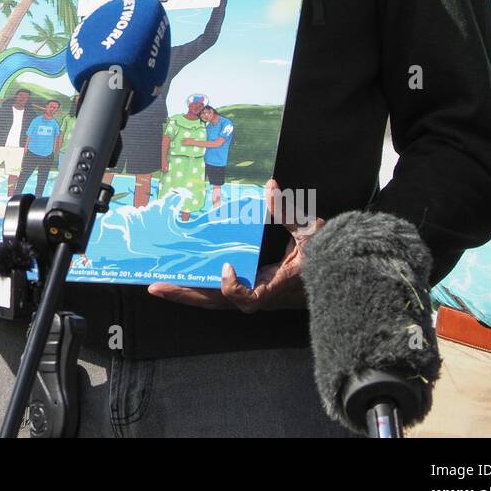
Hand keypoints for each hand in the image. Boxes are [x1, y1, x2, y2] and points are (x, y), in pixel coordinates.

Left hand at [148, 179, 323, 312]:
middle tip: (157, 287)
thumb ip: (288, 211)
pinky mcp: (247, 288)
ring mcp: (251, 293)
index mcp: (276, 284)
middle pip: (219, 303)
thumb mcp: (310, 232)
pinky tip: (177, 279)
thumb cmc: (323, 255)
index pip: (250, 298)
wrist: (333, 273)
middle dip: (188, 296)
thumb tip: (270, 187)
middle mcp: (260, 293)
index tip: (225, 267)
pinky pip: (218, 293)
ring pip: (215, 301)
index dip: (234, 288)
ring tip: (157, 286)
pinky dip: (197, 288)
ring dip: (187, 294)